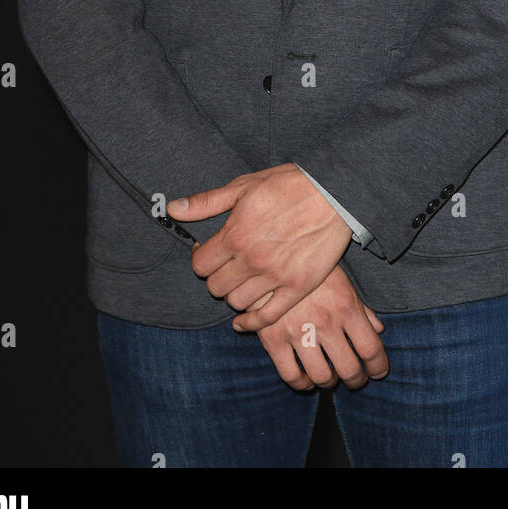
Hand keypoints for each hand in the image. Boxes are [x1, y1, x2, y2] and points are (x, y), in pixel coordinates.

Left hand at [167, 163, 352, 329]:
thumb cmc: (289, 184)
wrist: (334, 193)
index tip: (210, 253)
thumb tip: (173, 209)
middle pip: (216, 287)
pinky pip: (265, 317)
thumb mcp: (244, 185)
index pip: (200, 265)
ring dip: (235, 294)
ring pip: (237, 303)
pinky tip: (244, 321)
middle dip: (217, 277)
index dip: (201, 260)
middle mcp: (251, 259)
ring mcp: (275, 276)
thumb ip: (207, 202)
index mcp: (235, 234)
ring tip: (243, 281)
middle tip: (228, 267)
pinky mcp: (297, 288)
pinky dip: (251, 323)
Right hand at [249, 266, 388, 391]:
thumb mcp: (341, 280)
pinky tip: (305, 377)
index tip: (378, 372)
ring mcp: (298, 331)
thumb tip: (378, 330)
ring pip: (322, 377)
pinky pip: (291, 375)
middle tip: (355, 379)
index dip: (378, 367)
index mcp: (346, 305)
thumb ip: (361, 308)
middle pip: (349, 369)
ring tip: (330, 377)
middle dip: (356, 380)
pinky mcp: (273, 338)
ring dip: (329, 382)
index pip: (371, 349)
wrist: (269, 255)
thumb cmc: (310, 268)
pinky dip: (301, 383)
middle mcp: (325, 321)